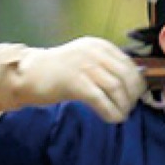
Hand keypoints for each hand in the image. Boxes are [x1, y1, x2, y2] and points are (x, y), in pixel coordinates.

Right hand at [0, 37, 144, 127]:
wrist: (28, 75)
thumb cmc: (59, 73)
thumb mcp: (86, 63)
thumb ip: (107, 69)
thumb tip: (135, 86)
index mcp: (98, 45)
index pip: (130, 66)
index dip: (137, 85)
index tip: (134, 98)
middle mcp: (93, 52)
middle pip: (127, 78)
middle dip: (132, 98)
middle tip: (127, 109)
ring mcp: (83, 66)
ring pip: (117, 90)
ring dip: (122, 107)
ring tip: (119, 115)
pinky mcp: (75, 82)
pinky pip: (102, 101)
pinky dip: (111, 113)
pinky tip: (111, 119)